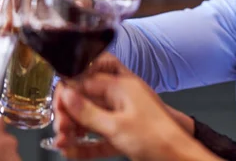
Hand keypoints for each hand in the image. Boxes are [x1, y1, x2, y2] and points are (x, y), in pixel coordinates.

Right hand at [53, 53, 195, 154]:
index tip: (56, 109)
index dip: (68, 94)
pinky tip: (73, 152)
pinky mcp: (124, 134)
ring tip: (62, 143)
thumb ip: (88, 111)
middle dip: (69, 114)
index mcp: (122, 86)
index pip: (85, 81)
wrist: (178, 156)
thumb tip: (67, 94)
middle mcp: (122, 97)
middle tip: (60, 129)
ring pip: (91, 119)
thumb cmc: (155, 136)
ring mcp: (123, 116)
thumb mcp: (116, 125)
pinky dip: (86, 144)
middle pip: (86, 100)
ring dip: (75, 131)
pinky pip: (100, 136)